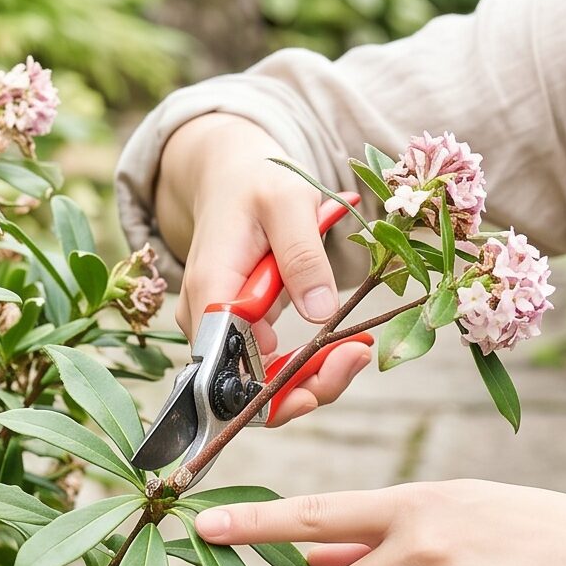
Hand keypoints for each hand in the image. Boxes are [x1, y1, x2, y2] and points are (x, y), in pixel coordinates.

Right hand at [157, 112, 370, 426]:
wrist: (233, 176)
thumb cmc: (257, 183)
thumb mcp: (288, 203)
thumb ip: (303, 255)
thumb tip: (321, 314)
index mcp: (211, 289)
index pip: (226, 367)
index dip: (271, 389)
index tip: (327, 373)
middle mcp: (207, 319)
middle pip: (245, 387)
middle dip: (305, 386)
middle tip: (357, 356)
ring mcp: (222, 327)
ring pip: (262, 382)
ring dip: (314, 375)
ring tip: (358, 348)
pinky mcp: (242, 328)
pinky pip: (271, 363)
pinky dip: (309, 360)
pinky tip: (344, 343)